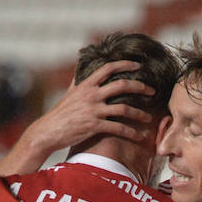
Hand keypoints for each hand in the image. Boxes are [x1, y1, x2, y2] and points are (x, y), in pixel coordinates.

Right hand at [0, 59, 154, 169]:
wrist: (48, 131)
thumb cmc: (60, 113)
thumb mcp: (69, 93)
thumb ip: (79, 81)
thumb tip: (81, 67)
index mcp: (86, 84)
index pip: (109, 68)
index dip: (125, 64)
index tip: (139, 65)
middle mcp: (91, 94)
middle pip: (122, 85)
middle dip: (140, 86)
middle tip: (152, 91)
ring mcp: (93, 110)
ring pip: (123, 108)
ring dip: (139, 113)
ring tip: (149, 118)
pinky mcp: (94, 126)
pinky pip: (118, 128)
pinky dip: (131, 132)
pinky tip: (139, 136)